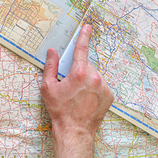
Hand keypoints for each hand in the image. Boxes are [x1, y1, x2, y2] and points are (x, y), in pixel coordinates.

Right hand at [40, 24, 112, 139]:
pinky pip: (101, 85)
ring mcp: (104, 87)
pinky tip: (86, 99)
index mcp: (79, 73)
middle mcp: (94, 77)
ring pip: (94, 75)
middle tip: (70, 84)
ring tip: (78, 95)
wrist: (74, 131)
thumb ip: (50, 67)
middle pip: (86, 65)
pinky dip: (94, 88)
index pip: (81, 49)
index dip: (84, 36)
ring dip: (87, 80)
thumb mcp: (48, 88)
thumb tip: (52, 52)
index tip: (87, 27)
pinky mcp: (110, 95)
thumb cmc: (59, 110)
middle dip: (78, 70)